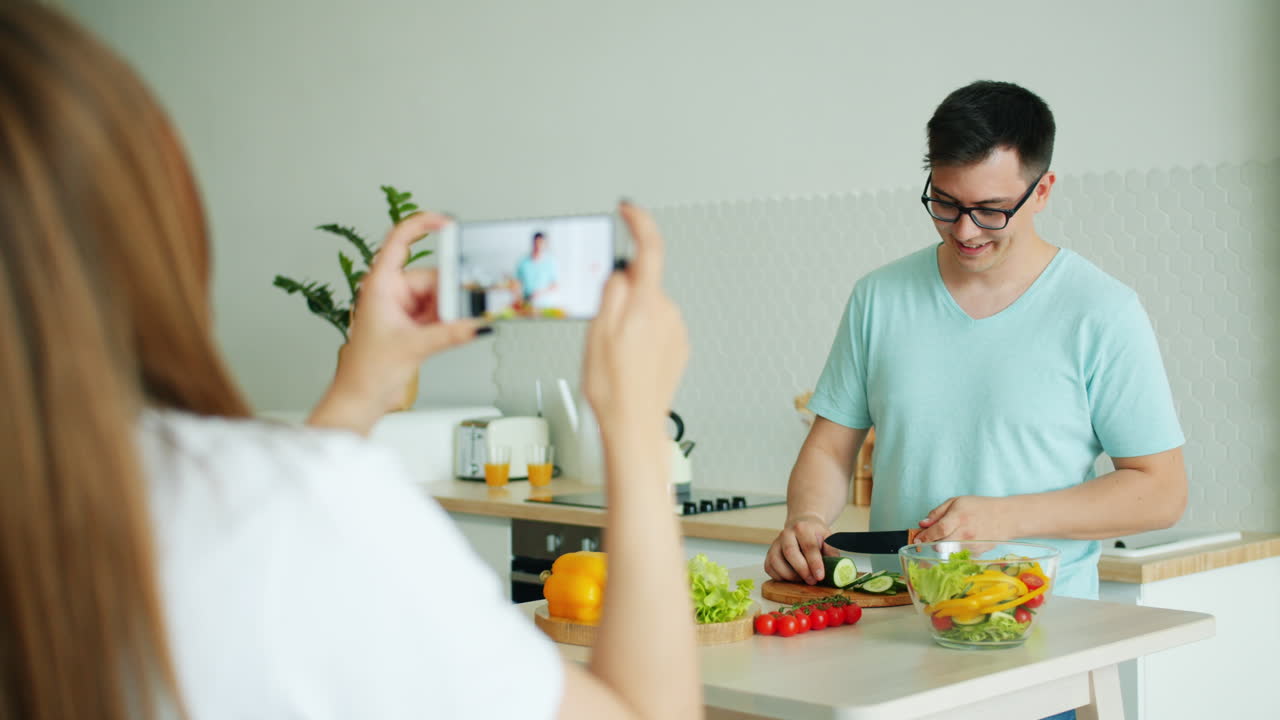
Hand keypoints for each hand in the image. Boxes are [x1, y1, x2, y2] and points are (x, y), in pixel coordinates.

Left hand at [310, 211, 481, 433]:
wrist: (361, 398)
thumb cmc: (366, 371)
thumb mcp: (414, 347)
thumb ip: (450, 333)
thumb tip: (477, 322)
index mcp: (380, 285)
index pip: (400, 241)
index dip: (423, 225)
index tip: (447, 223)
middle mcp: (391, 293)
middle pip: (430, 276)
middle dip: (450, 290)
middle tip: (468, 301)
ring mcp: (402, 309)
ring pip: (438, 297)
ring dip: (451, 309)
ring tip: (462, 322)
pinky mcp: (412, 325)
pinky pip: (438, 313)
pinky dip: (450, 320)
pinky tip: (460, 326)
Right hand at [582, 202, 687, 433]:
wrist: (635, 426)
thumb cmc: (613, 389)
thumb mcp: (596, 334)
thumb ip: (610, 293)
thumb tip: (619, 269)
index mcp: (646, 306)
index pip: (650, 249)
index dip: (639, 222)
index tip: (628, 210)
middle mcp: (667, 314)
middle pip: (642, 283)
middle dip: (620, 295)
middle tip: (601, 328)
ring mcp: (676, 332)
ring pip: (646, 308)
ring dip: (629, 320)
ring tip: (614, 354)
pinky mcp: (678, 348)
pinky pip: (655, 328)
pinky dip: (640, 335)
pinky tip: (628, 361)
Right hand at [764, 513, 838, 584]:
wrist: (801, 525)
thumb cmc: (815, 534)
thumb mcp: (828, 538)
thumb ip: (832, 551)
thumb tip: (837, 568)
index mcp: (802, 528)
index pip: (809, 546)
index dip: (815, 563)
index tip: (820, 576)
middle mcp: (786, 534)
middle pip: (790, 553)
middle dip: (802, 570)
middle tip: (812, 581)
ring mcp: (775, 543)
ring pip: (776, 562)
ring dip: (790, 576)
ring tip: (802, 580)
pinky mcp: (769, 553)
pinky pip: (769, 568)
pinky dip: (779, 577)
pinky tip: (791, 578)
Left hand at [914, 495, 1022, 543]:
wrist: (1006, 517)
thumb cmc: (980, 507)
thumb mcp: (957, 502)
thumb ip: (937, 512)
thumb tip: (922, 523)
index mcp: (959, 517)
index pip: (938, 530)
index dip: (925, 536)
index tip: (917, 539)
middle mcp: (965, 533)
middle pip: (941, 546)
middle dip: (930, 545)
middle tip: (927, 541)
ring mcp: (972, 545)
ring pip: (948, 553)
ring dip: (941, 549)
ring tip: (945, 540)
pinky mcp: (977, 553)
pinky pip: (959, 554)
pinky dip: (954, 550)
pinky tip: (959, 542)